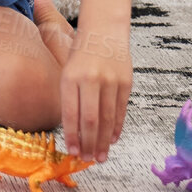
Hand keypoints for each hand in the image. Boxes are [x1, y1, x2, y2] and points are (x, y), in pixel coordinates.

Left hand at [59, 26, 131, 162]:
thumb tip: (72, 131)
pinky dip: (116, 127)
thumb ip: (69, 98)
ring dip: (104, 141)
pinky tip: (112, 140)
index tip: (73, 152)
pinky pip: (120, 110)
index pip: (70, 113)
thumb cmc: (80, 54)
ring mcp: (110, 81)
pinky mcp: (126, 83)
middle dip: (89, 143)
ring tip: (100, 156)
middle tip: (87, 159)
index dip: (72, 135)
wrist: (104, 32)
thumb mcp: (66, 70)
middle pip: (90, 120)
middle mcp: (90, 80)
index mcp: (70, 78)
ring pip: (107, 119)